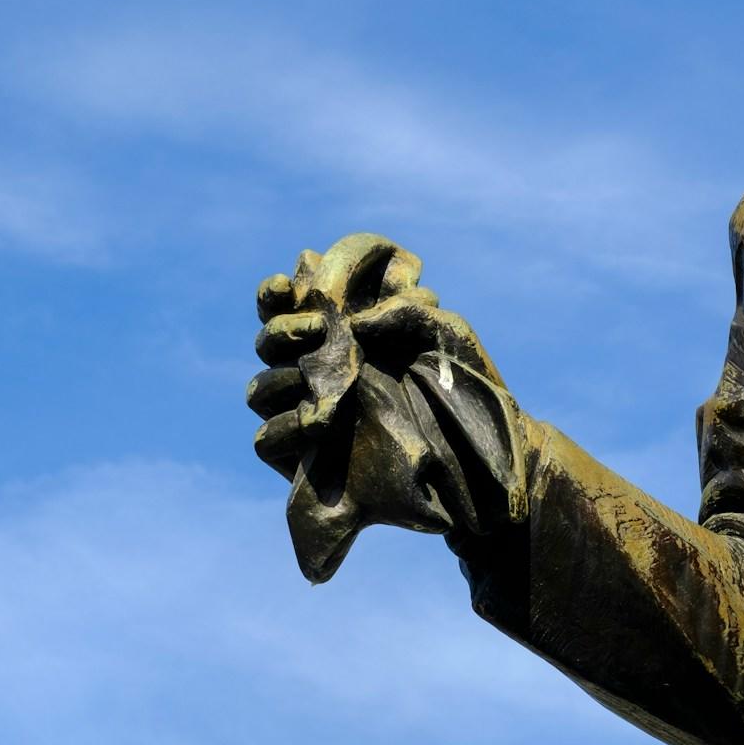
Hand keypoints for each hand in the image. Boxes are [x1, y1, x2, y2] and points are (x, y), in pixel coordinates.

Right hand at [247, 235, 499, 479]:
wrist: (483, 450)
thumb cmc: (463, 378)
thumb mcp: (445, 333)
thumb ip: (403, 311)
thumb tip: (356, 322)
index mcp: (342, 331)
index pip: (285, 305)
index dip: (275, 293)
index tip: (288, 284)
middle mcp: (319, 369)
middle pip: (268, 342)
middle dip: (283, 329)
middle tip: (322, 328)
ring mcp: (309, 413)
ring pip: (259, 390)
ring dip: (281, 378)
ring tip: (324, 381)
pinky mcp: (307, 460)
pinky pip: (266, 440)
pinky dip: (282, 429)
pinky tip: (315, 425)